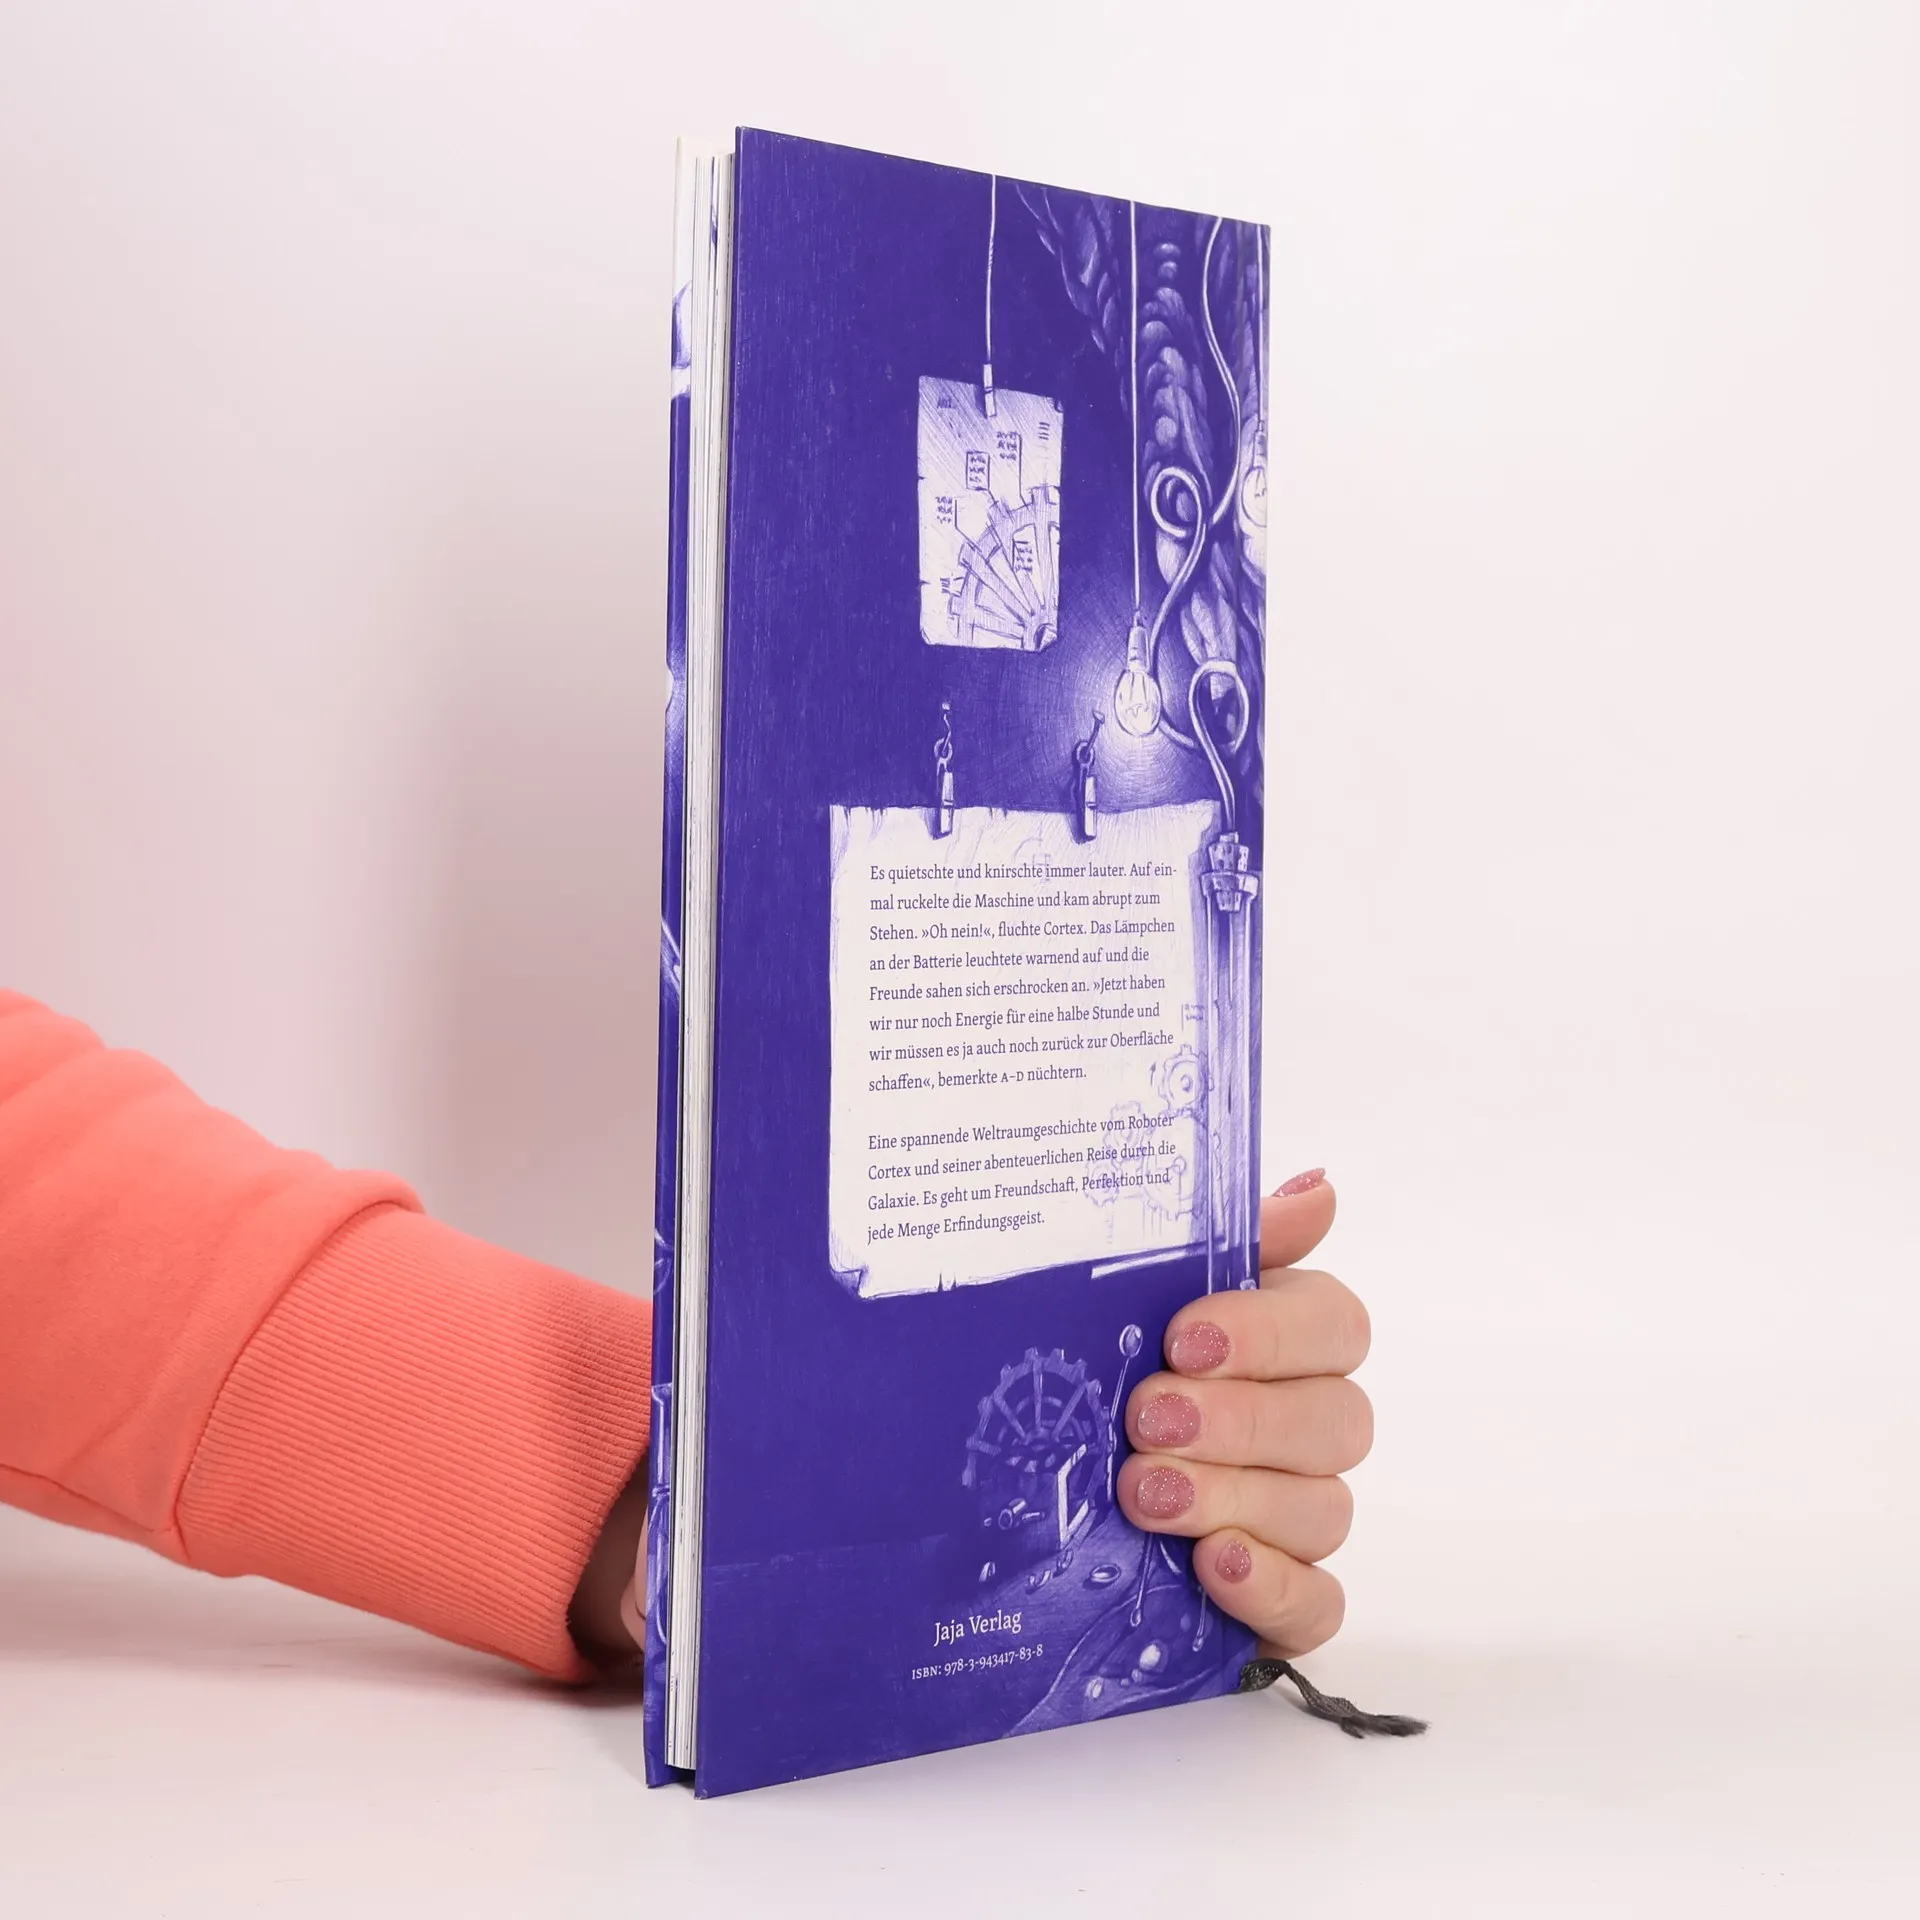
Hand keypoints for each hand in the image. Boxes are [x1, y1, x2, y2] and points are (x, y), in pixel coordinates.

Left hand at [1117, 1169, 1369, 1656]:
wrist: (1025, 1505)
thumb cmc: (1095, 1379)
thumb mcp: (1133, 1297)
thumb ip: (1224, 1241)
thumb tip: (1319, 1187)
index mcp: (1283, 1343)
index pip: (1335, 1323)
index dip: (1270, 1331)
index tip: (1184, 1338)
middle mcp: (1306, 1428)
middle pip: (1337, 1419)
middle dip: (1239, 1419)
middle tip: (1147, 1420)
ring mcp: (1300, 1520)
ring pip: (1322, 1508)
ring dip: (1233, 1496)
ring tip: (1142, 1494)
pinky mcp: (1284, 1603)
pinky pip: (1318, 1604)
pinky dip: (1270, 1585)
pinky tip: (1213, 1563)